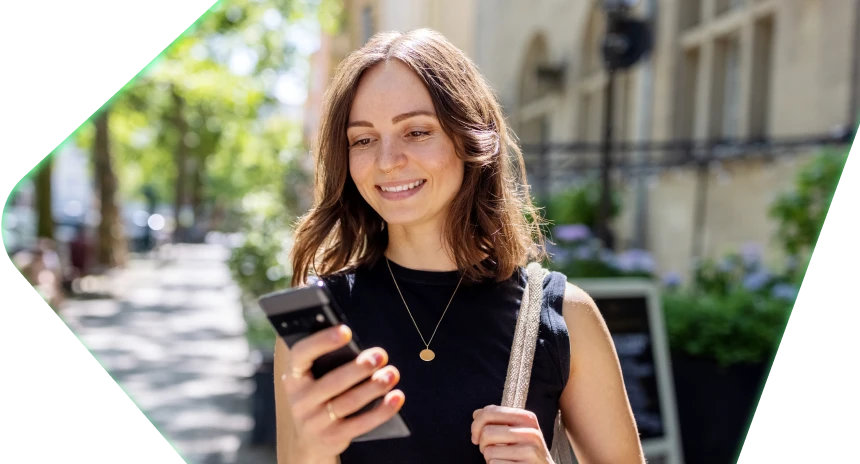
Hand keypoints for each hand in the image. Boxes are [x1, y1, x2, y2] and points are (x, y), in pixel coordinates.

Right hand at [282, 325, 405, 460]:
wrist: (308, 443)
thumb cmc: (318, 398)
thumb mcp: (312, 380)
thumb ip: (327, 363)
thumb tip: (362, 348)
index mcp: (293, 377)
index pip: (301, 354)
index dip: (322, 341)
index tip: (346, 331)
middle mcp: (300, 400)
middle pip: (332, 382)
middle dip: (359, 368)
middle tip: (380, 355)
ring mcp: (314, 422)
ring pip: (349, 402)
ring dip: (374, 387)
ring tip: (392, 374)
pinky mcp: (332, 438)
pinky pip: (361, 424)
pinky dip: (382, 410)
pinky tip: (396, 397)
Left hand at [471, 405, 553, 463]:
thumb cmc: (526, 450)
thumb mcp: (517, 430)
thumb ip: (497, 419)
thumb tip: (476, 414)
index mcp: (527, 418)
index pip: (490, 412)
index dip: (476, 425)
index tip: (476, 436)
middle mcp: (531, 432)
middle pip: (487, 432)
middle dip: (482, 444)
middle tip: (488, 449)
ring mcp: (530, 451)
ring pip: (489, 451)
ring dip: (489, 457)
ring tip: (501, 458)